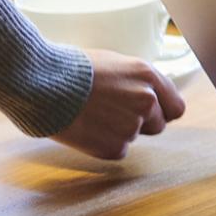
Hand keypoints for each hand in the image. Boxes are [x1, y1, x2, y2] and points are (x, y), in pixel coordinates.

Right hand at [50, 50, 185, 160]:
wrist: (41, 84)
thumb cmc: (70, 69)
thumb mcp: (113, 64)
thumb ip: (135, 82)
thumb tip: (146, 96)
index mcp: (147, 76)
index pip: (175, 107)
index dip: (162, 112)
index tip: (151, 114)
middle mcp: (146, 100)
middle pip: (158, 126)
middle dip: (139, 123)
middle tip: (111, 114)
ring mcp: (131, 125)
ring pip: (134, 137)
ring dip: (117, 132)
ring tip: (92, 115)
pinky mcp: (114, 147)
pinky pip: (118, 151)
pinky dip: (103, 145)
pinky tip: (86, 129)